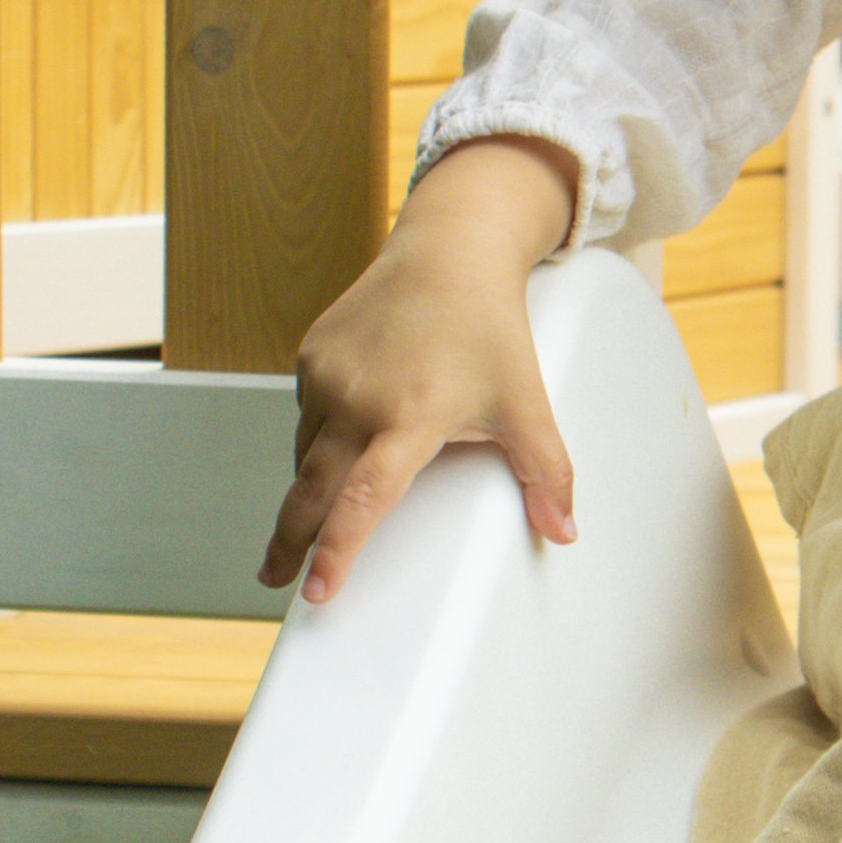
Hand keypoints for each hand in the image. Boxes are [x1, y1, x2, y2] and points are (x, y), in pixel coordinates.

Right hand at [260, 136, 581, 605]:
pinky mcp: (310, 356)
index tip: (316, 591)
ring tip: (306, 524)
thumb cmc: (489, 327)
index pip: (365, 498)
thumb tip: (564, 533)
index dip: (338, 550)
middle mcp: (358, 398)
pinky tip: (339, 444)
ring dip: (308, 491)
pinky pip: (307, 416)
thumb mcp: (526, 402)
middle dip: (291, 541)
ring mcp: (328, 375)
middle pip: (313, 490)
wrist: (449, 251)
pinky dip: (318, 439)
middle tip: (277, 580)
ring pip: (307, 454)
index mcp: (411, 416)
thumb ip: (546, 473)